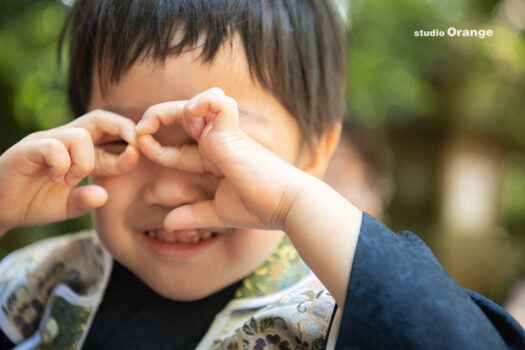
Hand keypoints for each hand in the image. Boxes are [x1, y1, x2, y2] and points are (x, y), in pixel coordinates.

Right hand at [0, 110, 139, 233]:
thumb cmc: (35, 202)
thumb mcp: (68, 207)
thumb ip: (86, 200)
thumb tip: (103, 195)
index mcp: (82, 151)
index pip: (111, 135)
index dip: (129, 143)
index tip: (138, 157)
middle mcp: (66, 141)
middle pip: (99, 119)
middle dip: (122, 129)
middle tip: (133, 149)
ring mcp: (46, 142)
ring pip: (80, 135)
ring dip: (84, 161)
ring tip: (71, 180)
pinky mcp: (27, 149)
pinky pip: (53, 146)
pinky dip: (61, 164)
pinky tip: (55, 179)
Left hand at [136, 88, 302, 231]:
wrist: (287, 207)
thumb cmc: (260, 208)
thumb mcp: (218, 213)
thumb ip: (193, 215)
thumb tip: (168, 225)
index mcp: (214, 159)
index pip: (177, 148)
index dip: (155, 148)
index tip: (138, 151)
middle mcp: (219, 142)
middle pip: (182, 117)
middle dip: (156, 120)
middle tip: (138, 131)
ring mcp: (226, 135)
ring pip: (198, 103)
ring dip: (171, 109)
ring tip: (151, 123)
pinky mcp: (234, 133)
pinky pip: (219, 104)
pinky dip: (203, 102)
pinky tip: (188, 114)